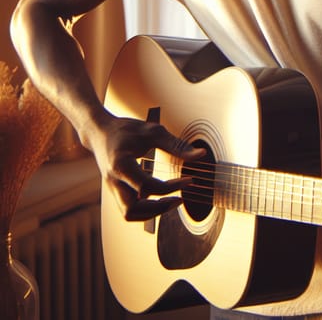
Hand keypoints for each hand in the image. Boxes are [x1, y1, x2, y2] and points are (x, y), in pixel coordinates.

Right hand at [88, 113, 205, 221]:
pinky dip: (145, 207)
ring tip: (171, 202)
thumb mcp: (153, 132)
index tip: (188, 180)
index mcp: (121, 166)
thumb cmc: (126, 129)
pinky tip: (161, 197)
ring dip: (151, 212)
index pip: (147, 186)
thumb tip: (201, 155)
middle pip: (132, 210)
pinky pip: (129, 207)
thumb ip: (176, 145)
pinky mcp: (116, 189)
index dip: (171, 187)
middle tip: (179, 200)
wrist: (100, 131)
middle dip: (158, 209)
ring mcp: (113, 188)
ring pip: (129, 214)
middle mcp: (114, 181)